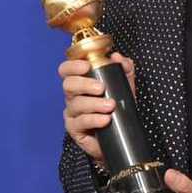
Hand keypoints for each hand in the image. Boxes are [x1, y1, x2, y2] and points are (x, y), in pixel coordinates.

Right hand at [59, 51, 135, 168]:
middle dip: (84, 85)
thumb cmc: (118, 108)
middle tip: (101, 88)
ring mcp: (72, 113)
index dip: (72, 66)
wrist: (121, 135)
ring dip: (94, 104)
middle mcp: (72, 96)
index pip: (67, 70)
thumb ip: (124, 69)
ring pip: (76, 104)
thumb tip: (117, 57)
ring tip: (110, 106)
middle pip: (68, 85)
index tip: (87, 66)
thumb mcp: (125, 86)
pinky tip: (105, 120)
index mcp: (80, 83)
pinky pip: (80, 122)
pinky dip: (93, 119)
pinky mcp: (75, 129)